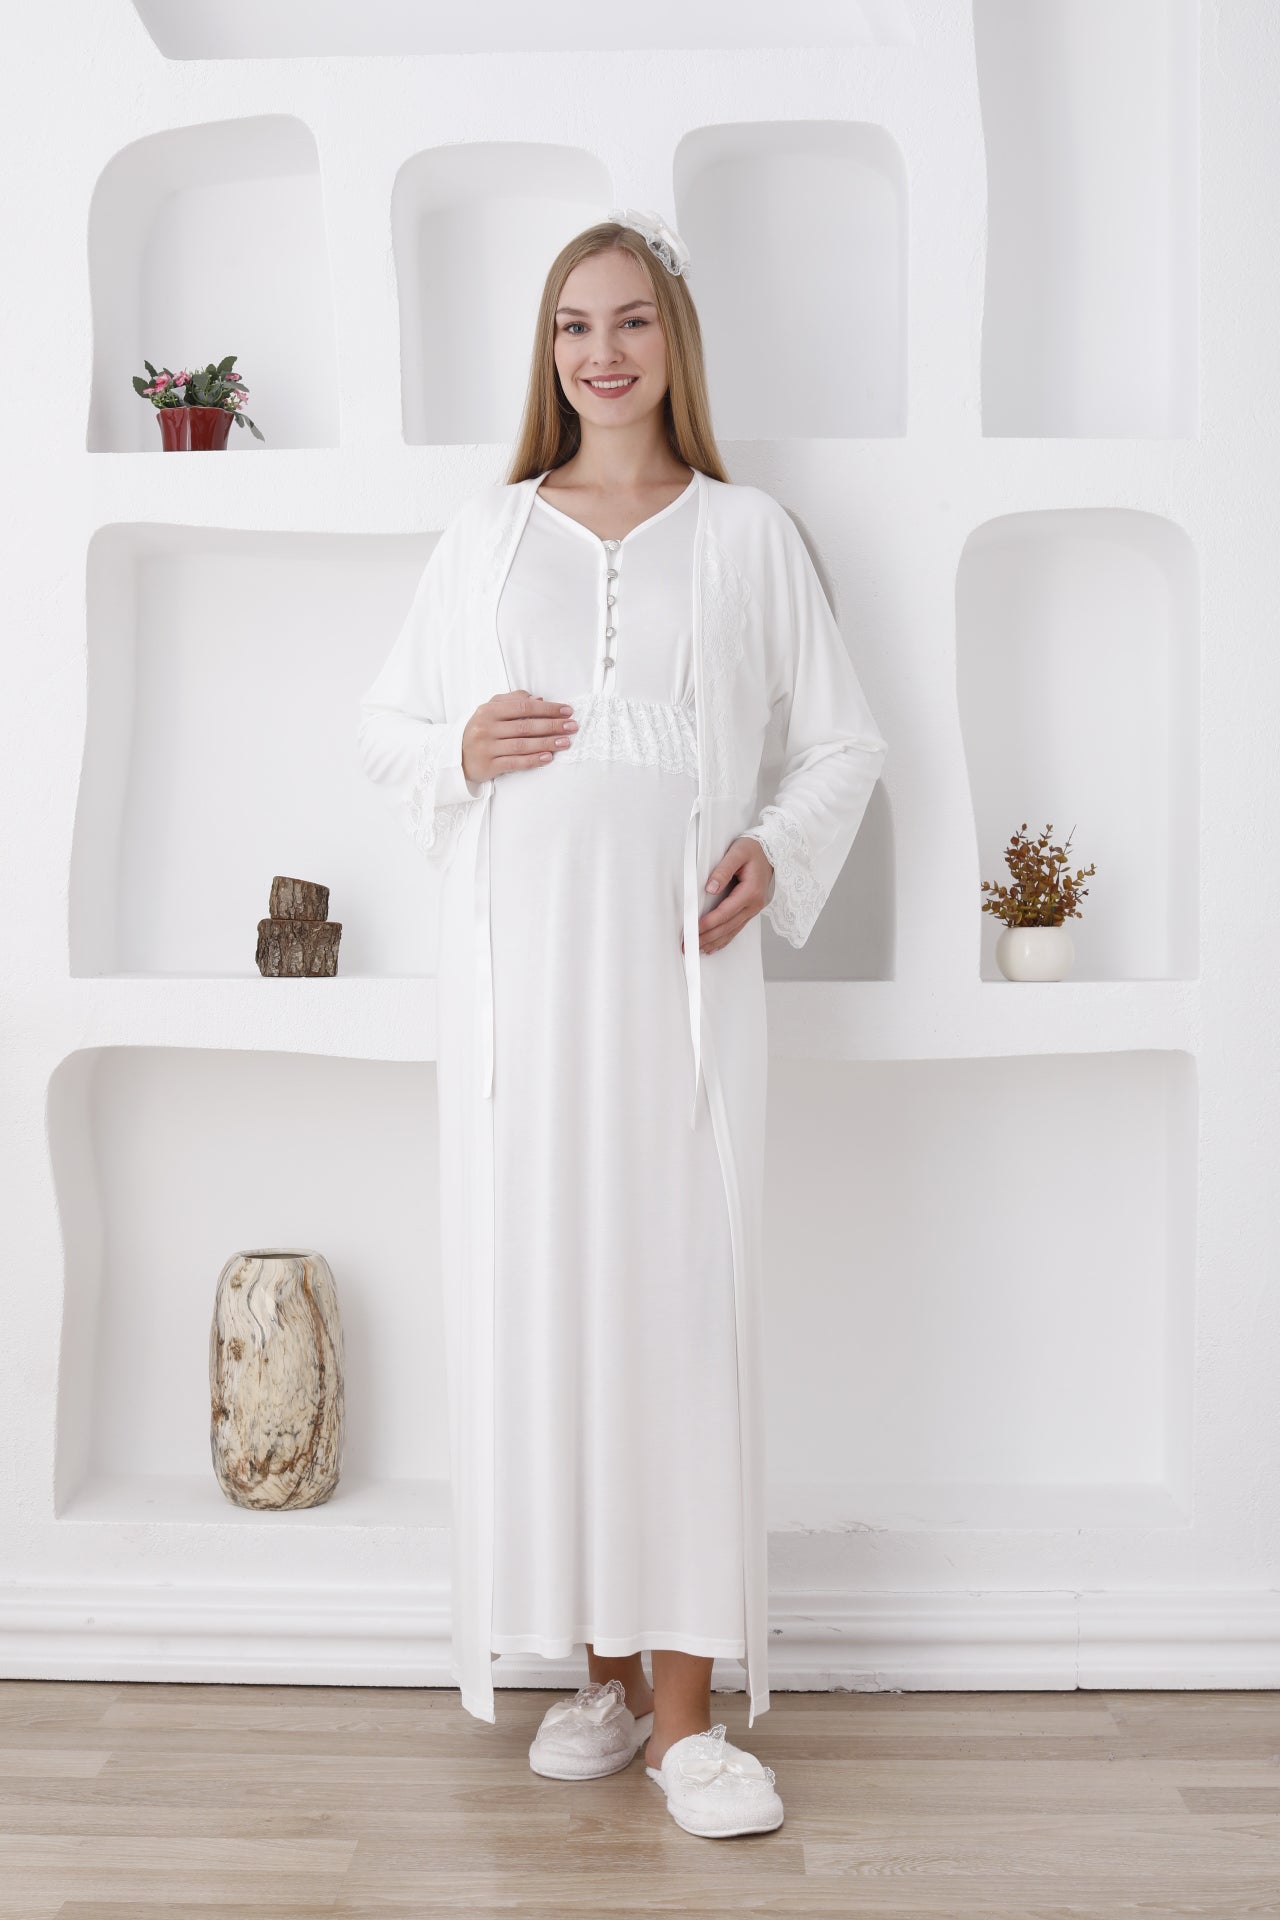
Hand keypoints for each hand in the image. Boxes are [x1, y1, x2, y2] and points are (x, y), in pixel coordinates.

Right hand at [461, 691, 576, 781]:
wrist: (456, 756)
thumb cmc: (480, 730)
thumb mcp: (490, 710)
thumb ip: (512, 701)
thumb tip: (538, 699)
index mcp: (489, 710)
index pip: (523, 707)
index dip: (547, 709)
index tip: (566, 711)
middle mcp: (486, 728)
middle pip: (526, 726)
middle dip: (552, 726)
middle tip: (572, 726)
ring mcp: (487, 748)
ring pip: (523, 745)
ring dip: (547, 743)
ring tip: (566, 742)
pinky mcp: (488, 766)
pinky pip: (515, 762)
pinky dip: (533, 760)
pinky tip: (548, 757)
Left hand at [680, 837, 773, 955]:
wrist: (770, 851)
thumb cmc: (753, 850)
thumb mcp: (737, 853)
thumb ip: (723, 870)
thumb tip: (710, 888)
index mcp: (751, 892)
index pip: (726, 912)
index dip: (709, 922)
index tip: (694, 928)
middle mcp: (754, 904)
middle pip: (728, 926)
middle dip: (707, 937)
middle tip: (689, 944)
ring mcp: (753, 909)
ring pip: (732, 931)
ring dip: (714, 942)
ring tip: (697, 948)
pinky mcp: (750, 910)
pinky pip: (736, 928)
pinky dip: (724, 939)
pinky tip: (713, 946)